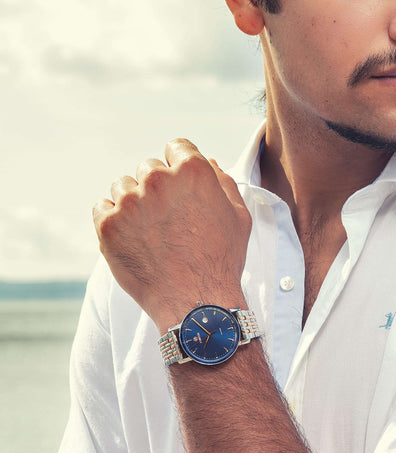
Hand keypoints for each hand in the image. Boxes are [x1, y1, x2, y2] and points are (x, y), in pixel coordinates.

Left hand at [93, 139, 250, 330]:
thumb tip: (209, 161)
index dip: (177, 167)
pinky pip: (101, 208)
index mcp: (192, 171)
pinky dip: (111, 220)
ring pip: (122, 187)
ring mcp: (130, 203)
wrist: (195, 304)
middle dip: (156, 188)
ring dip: (132, 203)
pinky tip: (130, 238)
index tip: (177, 187)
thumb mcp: (238, 218)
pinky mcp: (108, 226)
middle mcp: (159, 180)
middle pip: (148, 168)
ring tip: (148, 233)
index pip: (175, 148)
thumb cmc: (220, 262)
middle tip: (165, 219)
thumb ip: (223, 182)